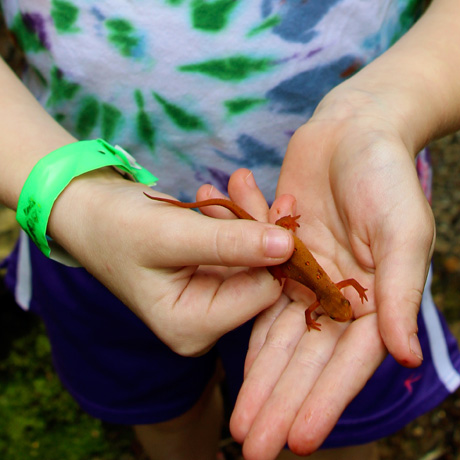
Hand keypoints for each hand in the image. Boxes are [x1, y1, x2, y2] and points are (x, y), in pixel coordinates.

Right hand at [46, 167, 293, 356]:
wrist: (88, 214)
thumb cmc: (116, 226)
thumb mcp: (170, 234)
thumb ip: (228, 242)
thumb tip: (287, 245)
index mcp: (191, 327)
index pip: (260, 294)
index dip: (275, 252)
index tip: (279, 206)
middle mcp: (204, 323)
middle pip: (258, 275)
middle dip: (259, 226)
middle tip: (249, 182)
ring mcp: (206, 301)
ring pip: (251, 259)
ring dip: (246, 216)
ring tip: (236, 180)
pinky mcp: (207, 279)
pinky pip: (235, 250)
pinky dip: (232, 219)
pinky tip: (215, 196)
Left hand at [229, 85, 434, 457]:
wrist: (350, 133)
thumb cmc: (384, 176)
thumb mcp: (402, 230)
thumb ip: (399, 291)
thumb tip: (406, 356)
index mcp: (374, 298)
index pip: (347, 363)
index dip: (324, 402)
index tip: (297, 440)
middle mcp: (339, 296)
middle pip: (306, 361)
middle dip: (281, 404)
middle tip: (254, 448)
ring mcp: (307, 279)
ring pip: (278, 340)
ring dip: (260, 382)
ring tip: (239, 423)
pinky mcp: (279, 257)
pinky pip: (259, 301)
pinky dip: (246, 333)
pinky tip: (234, 367)